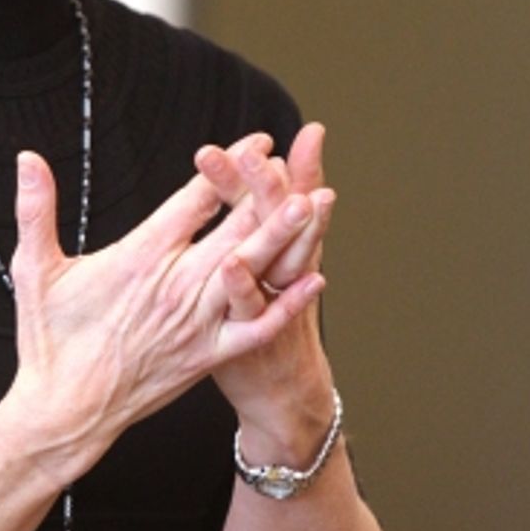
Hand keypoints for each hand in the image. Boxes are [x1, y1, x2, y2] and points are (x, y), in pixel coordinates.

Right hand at [0, 147, 323, 484]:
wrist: (64, 411)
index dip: (227, 166)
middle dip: (265, 192)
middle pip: (233, 229)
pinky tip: (313, 281)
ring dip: (284, 236)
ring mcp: (195, 323)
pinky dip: (286, 306)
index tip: (254, 141)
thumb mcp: (34, 270)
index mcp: (139, 258)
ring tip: (313, 204)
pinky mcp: (205, 357)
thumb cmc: (48, 343)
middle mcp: (175, 286)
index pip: (195, 200)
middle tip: (294, 163)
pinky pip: (255, 329)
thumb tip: (27, 159)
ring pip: (251, 271)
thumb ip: (36, 210)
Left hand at [194, 124, 336, 454]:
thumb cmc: (277, 315)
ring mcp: (272, 304)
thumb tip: (296, 146)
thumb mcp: (288, 256)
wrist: (286, 392)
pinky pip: (251, 313)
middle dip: (265, 185)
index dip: (265, 170)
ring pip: (274, 259)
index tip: (259, 139)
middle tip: (254, 151)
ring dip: (266, 227)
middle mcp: (284, 270)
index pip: (273, 199)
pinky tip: (233, 266)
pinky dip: (248, 290)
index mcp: (283, 246)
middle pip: (275, 220)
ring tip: (256, 206)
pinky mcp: (252, 338)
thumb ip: (284, 201)